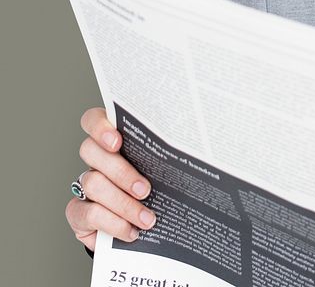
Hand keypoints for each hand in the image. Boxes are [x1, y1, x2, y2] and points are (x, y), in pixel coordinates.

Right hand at [64, 108, 156, 250]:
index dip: (99, 127)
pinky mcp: (78, 212)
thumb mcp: (166, 167)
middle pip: (90, 151)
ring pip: (92, 183)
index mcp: (115, 139)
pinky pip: (88, 213)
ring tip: (147, 219)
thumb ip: (167, 153)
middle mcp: (96, 159)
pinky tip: (132, 231)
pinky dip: (113, 223)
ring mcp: (84, 185)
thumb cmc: (161, 186)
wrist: (147, 225)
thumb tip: (198, 142)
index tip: (117, 141)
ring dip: (123, 203)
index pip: (93, 120)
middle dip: (121, 171)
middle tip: (145, 190)